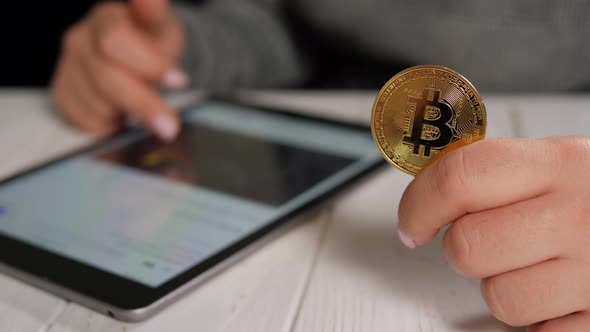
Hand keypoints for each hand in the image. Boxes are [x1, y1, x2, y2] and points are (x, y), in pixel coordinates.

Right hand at [51, 0, 185, 140]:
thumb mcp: (163, 25)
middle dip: (143, 105)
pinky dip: (108, 124)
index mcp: (106, 18)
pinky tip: (119, 112)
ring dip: (125, 113)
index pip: (116, 39)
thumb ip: (155, 13)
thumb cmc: (153, 43)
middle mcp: (80, 39)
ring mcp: (67, 67)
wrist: (141, 60)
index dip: (148, 64)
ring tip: (142, 107)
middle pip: (107, 78)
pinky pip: (85, 121)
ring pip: (97, 104)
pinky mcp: (62, 93)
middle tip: (170, 127)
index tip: (179, 81)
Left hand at [398, 137, 589, 330]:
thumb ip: (492, 172)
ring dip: (505, 286)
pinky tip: (559, 293)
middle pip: (467, 246)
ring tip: (536, 266)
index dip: (420, 204)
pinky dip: (540, 319)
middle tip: (488, 242)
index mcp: (557, 164)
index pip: (459, 178)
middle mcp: (579, 215)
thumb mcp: (555, 161)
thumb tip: (425, 185)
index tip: (413, 223)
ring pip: (499, 298)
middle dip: (464, 249)